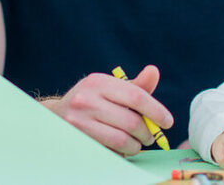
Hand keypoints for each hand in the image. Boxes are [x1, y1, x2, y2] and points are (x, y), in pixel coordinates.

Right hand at [42, 65, 172, 155]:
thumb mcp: (110, 89)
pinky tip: (121, 148)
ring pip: (121, 140)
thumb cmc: (92, 101)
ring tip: (137, 143)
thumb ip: (135, 85)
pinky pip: (109, 151)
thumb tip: (154, 71)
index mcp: (98, 82)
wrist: (55, 117)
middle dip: (147, 133)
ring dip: (136, 146)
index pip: (136, 96)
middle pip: (131, 121)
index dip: (156, 110)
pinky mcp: (77, 141)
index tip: (168, 122)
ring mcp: (79, 122)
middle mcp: (86, 100)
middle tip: (151, 136)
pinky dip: (121, 152)